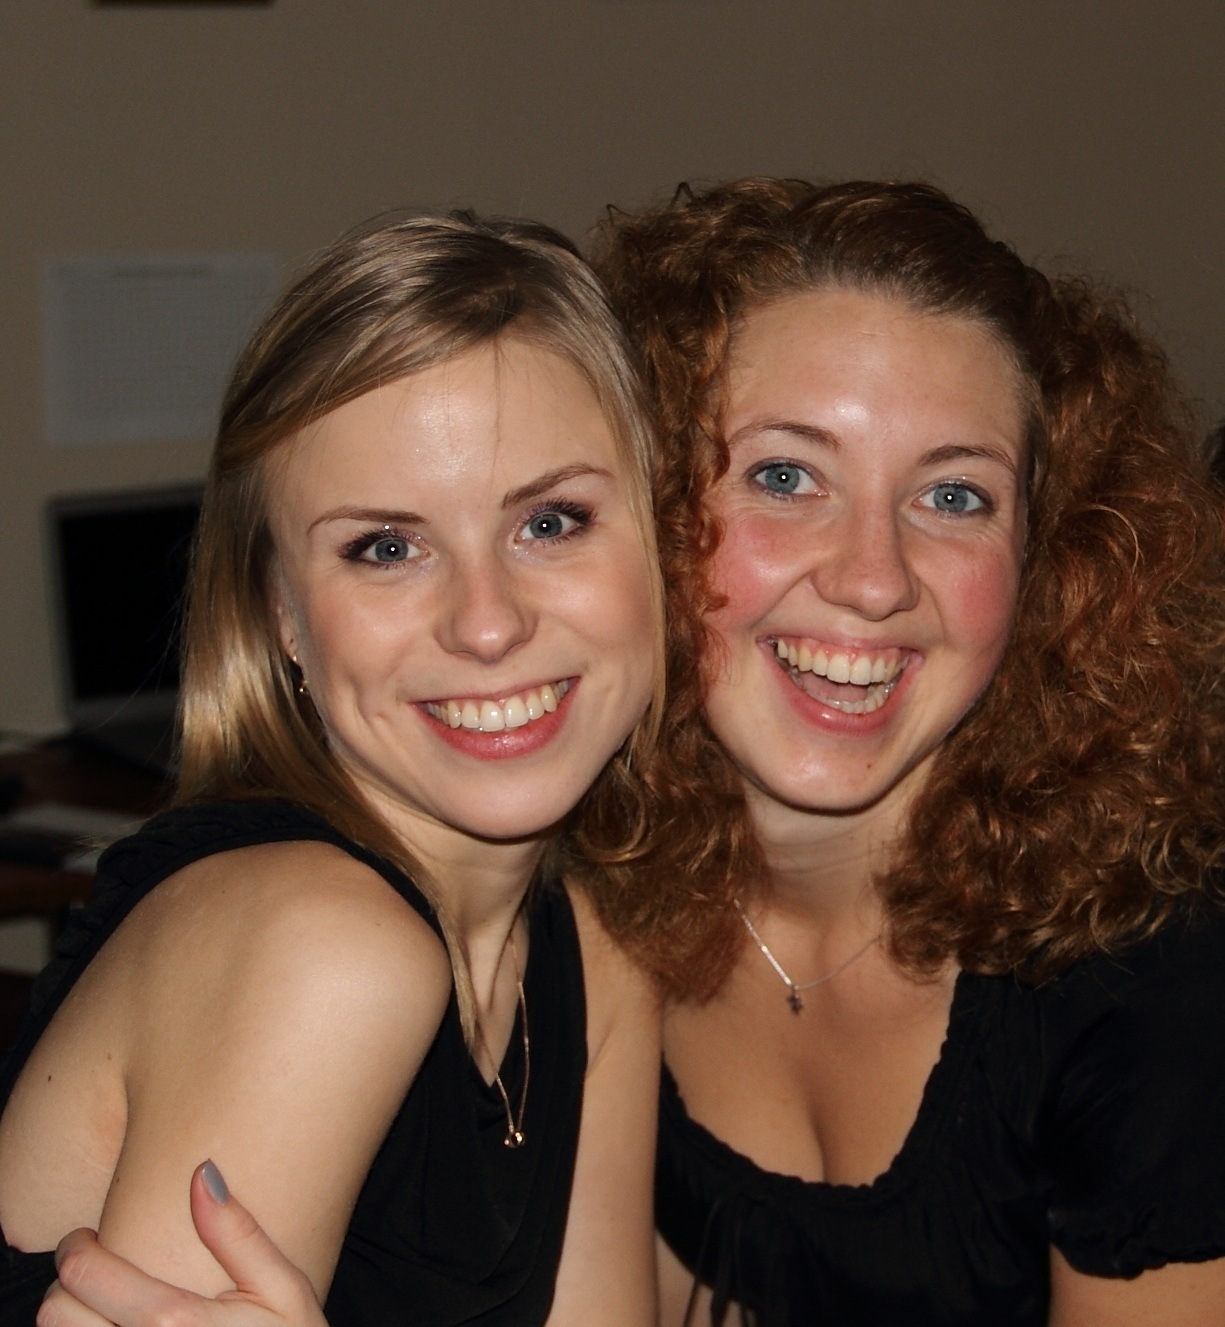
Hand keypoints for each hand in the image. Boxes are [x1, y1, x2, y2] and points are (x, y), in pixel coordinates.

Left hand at [38, 1162, 327, 1326]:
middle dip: (68, 1285)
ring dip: (72, 1320)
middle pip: (57, 1316)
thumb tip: (202, 1173)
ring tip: (103, 1304)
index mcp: (175, 1323)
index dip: (76, 1247)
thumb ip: (239, 1234)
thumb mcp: (283, 1289)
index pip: (85, 1276)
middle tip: (95, 1270)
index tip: (89, 1236)